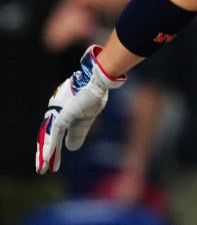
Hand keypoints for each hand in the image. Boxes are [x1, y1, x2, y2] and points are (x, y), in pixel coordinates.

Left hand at [35, 45, 125, 173]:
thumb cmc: (94, 97)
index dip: (53, 148)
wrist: (98, 84)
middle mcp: (56, 115)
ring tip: (42, 169)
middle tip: (42, 169)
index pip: (54, 135)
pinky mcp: (61, 117)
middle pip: (48, 138)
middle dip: (46, 154)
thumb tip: (70, 148)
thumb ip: (78, 133)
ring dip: (45, 155)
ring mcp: (57, 116)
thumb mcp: (86, 120)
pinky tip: (46, 158)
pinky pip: (53, 135)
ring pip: (48, 139)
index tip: (51, 161)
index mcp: (63, 115)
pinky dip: (49, 148)